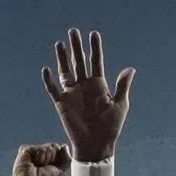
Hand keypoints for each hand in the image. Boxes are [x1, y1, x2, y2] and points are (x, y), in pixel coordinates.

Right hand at [11, 144, 69, 175]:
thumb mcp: (60, 171)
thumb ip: (66, 158)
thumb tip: (64, 145)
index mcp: (45, 155)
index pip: (58, 148)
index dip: (57, 159)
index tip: (48, 168)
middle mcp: (38, 151)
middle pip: (54, 146)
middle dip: (52, 158)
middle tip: (42, 167)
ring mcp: (32, 149)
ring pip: (49, 147)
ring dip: (46, 160)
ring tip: (36, 166)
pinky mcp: (25, 149)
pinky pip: (42, 149)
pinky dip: (40, 158)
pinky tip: (32, 163)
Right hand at [42, 28, 134, 161]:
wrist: (95, 144)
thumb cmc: (110, 127)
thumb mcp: (120, 105)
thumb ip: (121, 86)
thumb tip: (129, 68)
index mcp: (99, 84)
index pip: (96, 61)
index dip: (95, 47)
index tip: (93, 33)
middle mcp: (84, 86)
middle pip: (79, 61)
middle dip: (76, 46)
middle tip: (73, 31)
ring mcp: (72, 94)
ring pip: (65, 71)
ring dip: (62, 58)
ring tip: (59, 43)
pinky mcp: (61, 104)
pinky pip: (53, 89)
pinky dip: (49, 80)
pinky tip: (46, 69)